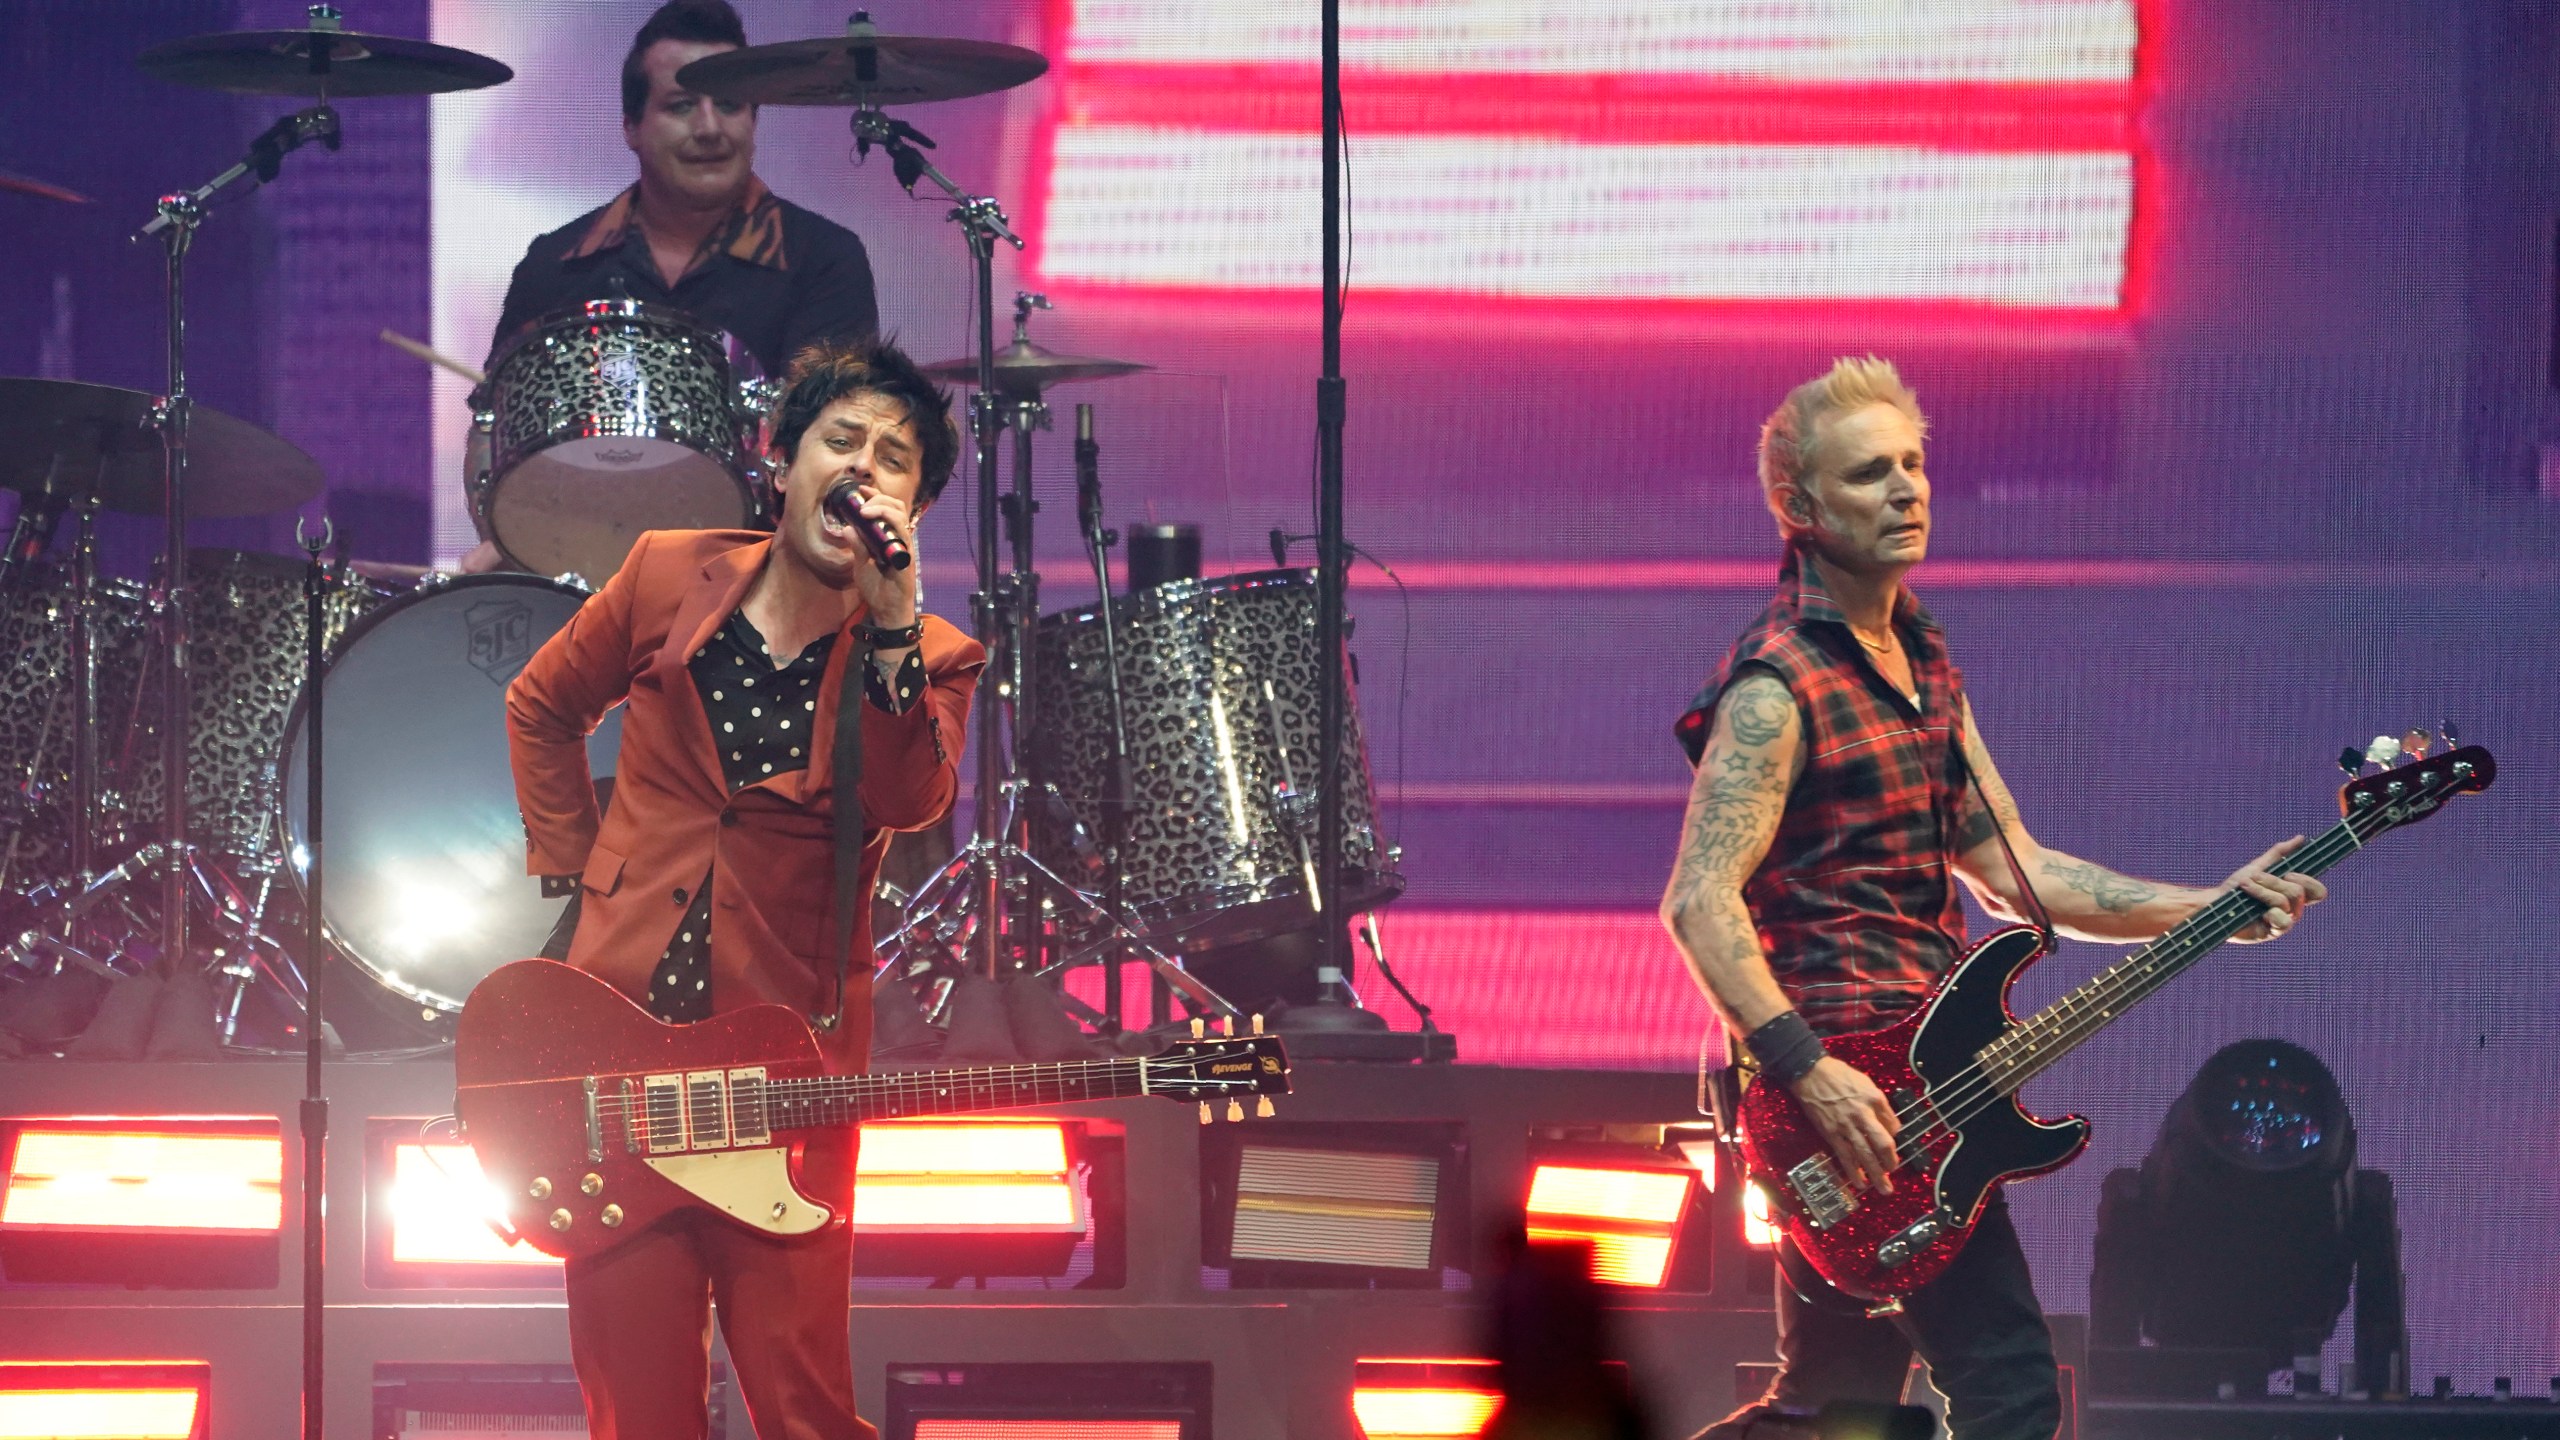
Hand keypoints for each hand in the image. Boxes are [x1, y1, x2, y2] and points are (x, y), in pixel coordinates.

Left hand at [848, 484, 918, 626]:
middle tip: (862, 502)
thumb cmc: (877, 588)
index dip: (875, 496)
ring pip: (900, 515)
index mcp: (888, 537)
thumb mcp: (860, 564)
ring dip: (882, 508)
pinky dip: (889, 524)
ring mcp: (904, 545)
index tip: (861, 490)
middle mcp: (898, 538)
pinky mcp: (907, 555)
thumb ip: (856, 546)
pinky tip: (875, 524)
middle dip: (879, 498)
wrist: (887, 609)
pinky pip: (903, 533)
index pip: (887, 509)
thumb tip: (847, 527)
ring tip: (865, 510)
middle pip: (896, 506)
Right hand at [1789, 1055, 1899, 1194]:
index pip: (1892, 1125)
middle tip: (1894, 1174)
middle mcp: (1862, 1115)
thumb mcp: (1866, 1083)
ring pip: (1864, 1155)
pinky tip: (1859, 1183)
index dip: (1895, 1137)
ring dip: (1875, 1174)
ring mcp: (1846, 1126)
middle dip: (1890, 1162)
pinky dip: (1853, 1171)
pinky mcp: (1831, 1133)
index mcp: (1874, 1100)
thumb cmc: (1839, 1075)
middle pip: (1881, 1144)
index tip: (1893, 1144)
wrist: (1810, 1073)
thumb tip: (1891, 1125)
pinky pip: (1844, 1156)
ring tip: (1884, 1188)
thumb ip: (1880, 1105)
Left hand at [2219, 835, 2327, 942]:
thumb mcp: (2259, 867)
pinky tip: (2256, 911)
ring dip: (2262, 891)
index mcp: (2293, 895)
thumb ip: (2280, 854)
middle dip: (2273, 881)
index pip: (2318, 891)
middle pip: (2298, 892)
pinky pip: (2283, 921)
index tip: (2288, 872)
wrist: (2216, 904)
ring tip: (2245, 886)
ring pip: (2285, 902)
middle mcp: (2293, 909)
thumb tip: (2301, 838)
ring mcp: (2284, 922)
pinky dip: (2267, 910)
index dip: (2308, 881)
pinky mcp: (2273, 932)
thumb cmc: (2237, 888)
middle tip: (2254, 878)